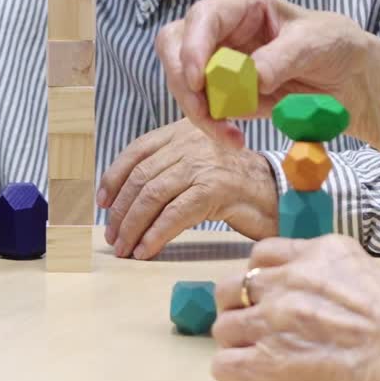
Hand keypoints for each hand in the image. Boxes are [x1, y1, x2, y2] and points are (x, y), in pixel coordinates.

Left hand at [96, 118, 277, 259]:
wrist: (276, 192)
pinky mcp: (215, 190)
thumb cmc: (234, 183)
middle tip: (112, 235)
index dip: (114, 177)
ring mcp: (203, 165)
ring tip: (125, 247)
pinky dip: (155, 235)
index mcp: (183, 130)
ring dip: (132, 226)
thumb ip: (169, 166)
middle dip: (120, 210)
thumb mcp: (199, 163)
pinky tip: (146, 250)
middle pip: (141, 177)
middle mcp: (191, 142)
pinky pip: (174, 214)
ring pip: (153, 196)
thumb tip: (126, 196)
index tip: (103, 202)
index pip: (137, 150)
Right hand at [156, 0, 379, 155]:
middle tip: (207, 115)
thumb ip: (283, 57)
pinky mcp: (218, 86)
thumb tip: (252, 79)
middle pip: (175, 46)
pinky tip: (234, 137)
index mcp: (244, 0)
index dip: (193, 48)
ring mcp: (215, 55)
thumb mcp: (315, 43)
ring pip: (181, 79)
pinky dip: (211, 124)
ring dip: (198, 111)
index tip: (198, 81)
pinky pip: (200, 104)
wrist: (346, 77)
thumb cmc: (332, 44)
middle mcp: (221, 23)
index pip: (203, 17)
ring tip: (229, 136)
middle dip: (184, 83)